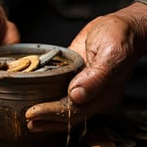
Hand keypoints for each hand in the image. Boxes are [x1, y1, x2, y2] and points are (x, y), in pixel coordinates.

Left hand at [26, 2, 146, 132]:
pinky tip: (34, 102)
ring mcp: (83, 88)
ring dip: (46, 115)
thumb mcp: (111, 53)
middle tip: (27, 120)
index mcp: (104, 95)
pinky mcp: (74, 78)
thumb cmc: (119, 37)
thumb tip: (77, 95)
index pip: (75, 111)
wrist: (120, 27)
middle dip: (46, 118)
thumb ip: (96, 76)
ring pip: (63, 107)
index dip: (53, 113)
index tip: (34, 113)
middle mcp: (93, 95)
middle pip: (68, 114)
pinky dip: (47, 99)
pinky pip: (59, 92)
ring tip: (28, 120)